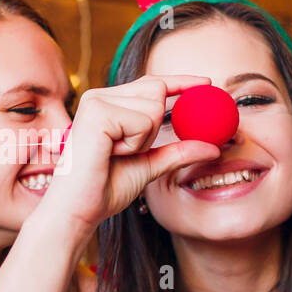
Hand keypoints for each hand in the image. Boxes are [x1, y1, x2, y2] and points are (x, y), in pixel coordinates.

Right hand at [32, 75, 221, 237]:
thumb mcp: (149, 166)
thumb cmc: (103, 189)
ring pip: (154, 106)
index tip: (207, 83)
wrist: (78, 210)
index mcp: (107, 103)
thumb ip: (177, 153)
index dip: (180, 81)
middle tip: (129, 150)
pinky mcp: (97, 112)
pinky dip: (136, 143)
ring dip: (145, 139)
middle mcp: (99, 96)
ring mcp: (96, 101)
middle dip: (155, 126)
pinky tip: (111, 153)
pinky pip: (143, 121)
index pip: (151, 83)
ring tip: (115, 154)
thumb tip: (213, 146)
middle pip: (157, 90)